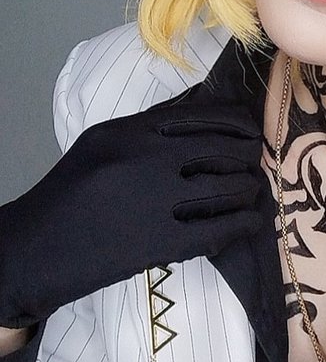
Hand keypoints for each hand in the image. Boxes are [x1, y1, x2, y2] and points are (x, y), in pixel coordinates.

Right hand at [0, 85, 266, 328]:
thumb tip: (201, 109)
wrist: (33, 252)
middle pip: (222, 149)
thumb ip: (147, 127)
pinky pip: (219, 228)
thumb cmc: (68, 196)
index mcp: (128, 132)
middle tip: (256, 162)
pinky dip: (243, 224)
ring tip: (251, 192)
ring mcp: (153, 201)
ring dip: (248, 190)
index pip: (200, 115)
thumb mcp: (100, 145)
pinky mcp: (159, 243)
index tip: (249, 130)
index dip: (236, 122)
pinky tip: (250, 222)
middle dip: (248, 155)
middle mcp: (143, 159)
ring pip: (226, 187)